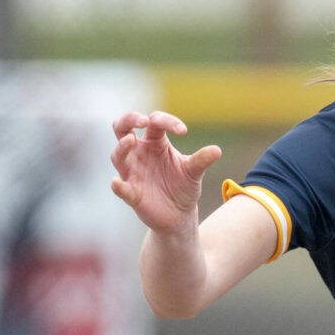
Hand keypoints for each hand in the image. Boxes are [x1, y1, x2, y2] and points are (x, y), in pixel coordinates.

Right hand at [110, 110, 221, 233]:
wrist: (180, 214)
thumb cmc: (182, 186)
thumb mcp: (194, 172)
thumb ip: (202, 160)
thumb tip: (218, 150)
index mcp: (155, 142)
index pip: (155, 122)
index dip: (167, 121)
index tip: (184, 131)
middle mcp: (139, 153)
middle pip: (122, 128)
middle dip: (129, 119)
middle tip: (143, 120)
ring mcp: (132, 172)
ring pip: (118, 155)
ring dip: (122, 147)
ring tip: (131, 140)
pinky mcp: (132, 193)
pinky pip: (121, 188)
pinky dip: (118, 186)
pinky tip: (116, 182)